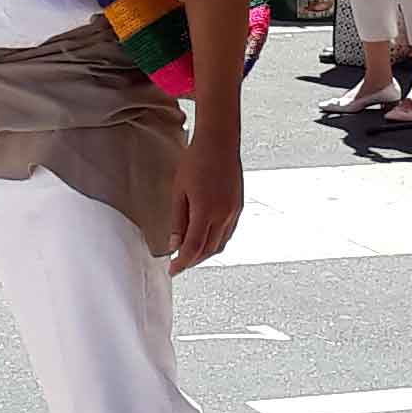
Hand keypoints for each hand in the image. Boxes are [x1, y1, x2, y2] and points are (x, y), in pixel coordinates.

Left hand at [170, 119, 243, 275]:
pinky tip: (206, 239)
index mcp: (205, 212)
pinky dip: (216, 242)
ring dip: (205, 254)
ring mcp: (233, 212)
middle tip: (179, 264)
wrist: (219, 142)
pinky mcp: (238, 207)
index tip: (173, 270)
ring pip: (220, 244)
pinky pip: (228, 233)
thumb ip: (177, 220)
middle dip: (193, 261)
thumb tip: (174, 243)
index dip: (182, 263)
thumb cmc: (197, 160)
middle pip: (208, 250)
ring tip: (191, 254)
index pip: (193, 248)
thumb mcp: (178, 191)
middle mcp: (223, 215)